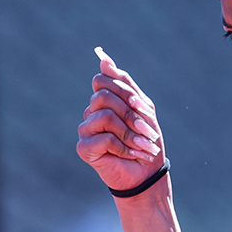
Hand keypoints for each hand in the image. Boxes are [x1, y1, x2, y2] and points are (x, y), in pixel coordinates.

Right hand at [77, 46, 165, 191]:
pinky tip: (131, 154)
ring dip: (130, 131)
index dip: (125, 91)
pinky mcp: (84, 148)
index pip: (104, 79)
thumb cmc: (146, 141)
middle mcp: (91, 113)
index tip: (142, 107)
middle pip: (103, 95)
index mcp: (103, 101)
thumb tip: (103, 58)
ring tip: (143, 144)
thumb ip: (124, 83)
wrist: (148, 174)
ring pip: (105, 115)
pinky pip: (104, 137)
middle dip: (131, 112)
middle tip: (147, 130)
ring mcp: (85, 130)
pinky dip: (124, 146)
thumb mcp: (142, 108)